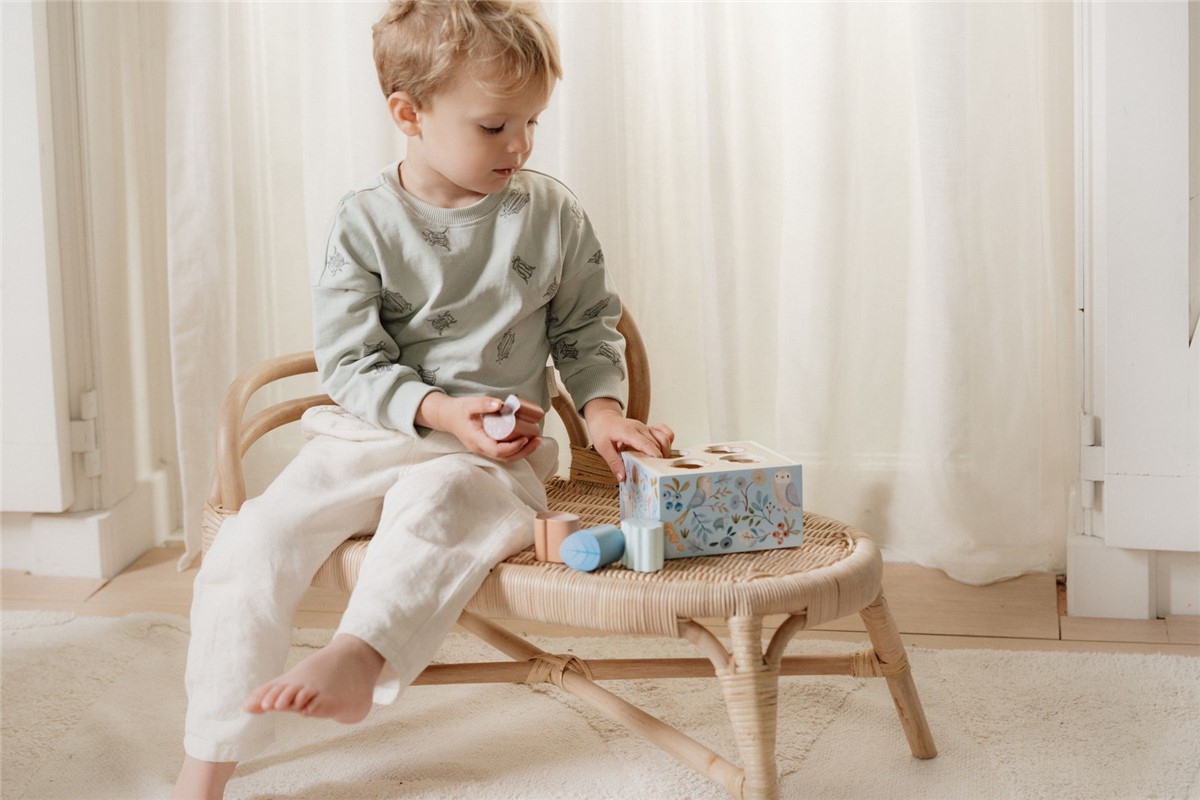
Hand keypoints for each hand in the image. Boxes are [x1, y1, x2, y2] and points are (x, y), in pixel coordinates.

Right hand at [416, 393, 542, 462]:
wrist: (448, 417)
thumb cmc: (459, 410)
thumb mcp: (469, 404)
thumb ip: (484, 404)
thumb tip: (501, 404)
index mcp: (476, 440)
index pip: (497, 450)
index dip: (513, 447)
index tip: (525, 438)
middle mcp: (481, 448)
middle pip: (505, 457)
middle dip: (523, 451)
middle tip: (537, 440)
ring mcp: (484, 449)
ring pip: (506, 457)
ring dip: (522, 452)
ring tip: (536, 441)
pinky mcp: (488, 447)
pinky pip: (504, 453)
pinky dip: (517, 449)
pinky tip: (527, 441)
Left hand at [582, 398, 674, 481]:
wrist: (604, 418)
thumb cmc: (602, 431)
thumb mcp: (603, 448)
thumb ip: (613, 462)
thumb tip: (622, 477)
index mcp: (628, 432)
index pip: (645, 443)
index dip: (654, 453)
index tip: (659, 464)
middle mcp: (640, 428)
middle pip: (657, 441)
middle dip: (661, 456)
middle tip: (659, 471)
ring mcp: (646, 427)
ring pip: (664, 436)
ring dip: (666, 449)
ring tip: (661, 463)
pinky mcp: (648, 428)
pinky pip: (664, 431)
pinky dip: (668, 439)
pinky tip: (664, 449)